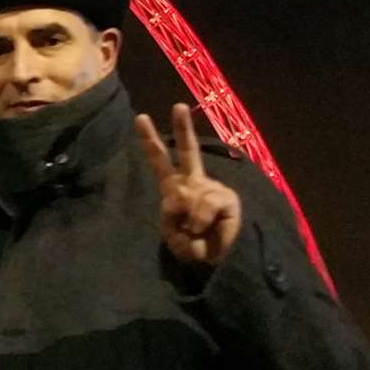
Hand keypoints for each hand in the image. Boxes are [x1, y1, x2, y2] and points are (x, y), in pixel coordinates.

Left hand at [134, 104, 241, 264]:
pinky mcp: (228, 199)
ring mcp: (211, 189)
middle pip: (189, 152)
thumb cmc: (192, 247)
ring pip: (189, 195)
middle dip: (183, 128)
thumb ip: (171, 215)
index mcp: (175, 188)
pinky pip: (206, 204)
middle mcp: (194, 183)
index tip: (141, 118)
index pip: (161, 162)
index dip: (151, 141)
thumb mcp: (172, 235)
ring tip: (195, 234)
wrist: (217, 264)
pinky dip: (200, 221)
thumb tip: (185, 198)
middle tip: (178, 105)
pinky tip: (204, 231)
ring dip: (187, 222)